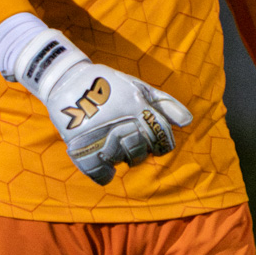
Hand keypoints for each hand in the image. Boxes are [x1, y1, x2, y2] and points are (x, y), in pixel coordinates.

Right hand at [9, 29, 192, 184]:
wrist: (67, 80)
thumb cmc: (108, 84)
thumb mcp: (138, 86)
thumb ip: (164, 103)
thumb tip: (187, 121)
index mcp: (137, 107)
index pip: (163, 137)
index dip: (162, 142)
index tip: (154, 141)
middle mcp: (121, 123)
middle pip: (142, 151)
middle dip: (140, 149)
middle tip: (127, 139)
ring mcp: (100, 137)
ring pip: (123, 161)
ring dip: (120, 157)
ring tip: (112, 144)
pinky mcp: (81, 148)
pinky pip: (101, 174)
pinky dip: (105, 173)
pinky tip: (104, 163)